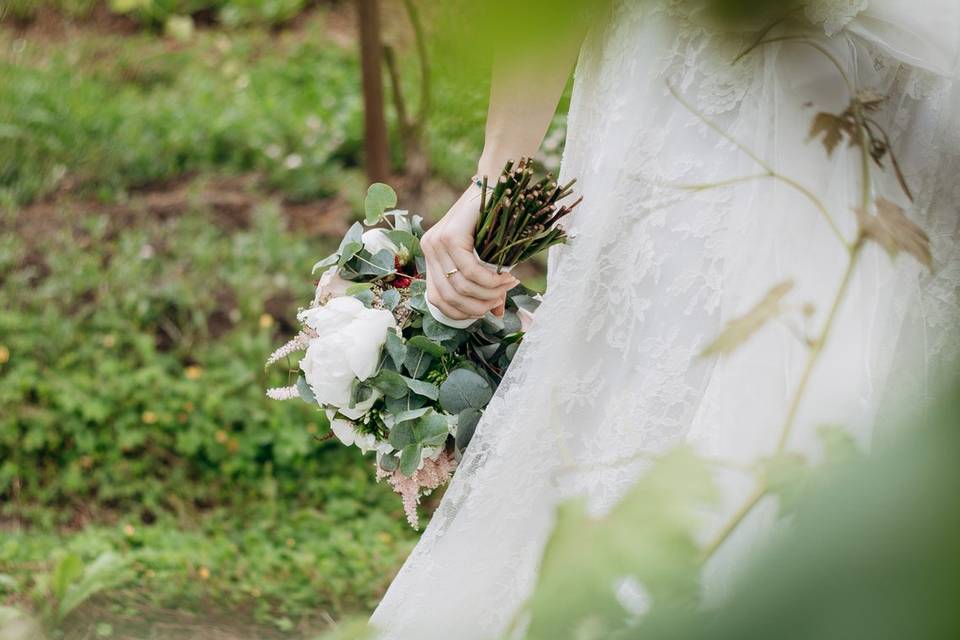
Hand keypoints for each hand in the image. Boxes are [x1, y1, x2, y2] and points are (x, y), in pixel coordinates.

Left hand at [421, 184, 518, 320]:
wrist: (499, 187)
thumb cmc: (494, 224)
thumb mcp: (486, 260)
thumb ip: (486, 287)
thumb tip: (496, 314)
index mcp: (432, 258)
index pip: (437, 301)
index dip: (463, 313)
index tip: (488, 309)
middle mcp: (428, 250)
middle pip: (449, 298)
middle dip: (480, 305)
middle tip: (502, 297)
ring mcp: (436, 242)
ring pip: (461, 286)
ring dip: (489, 293)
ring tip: (508, 285)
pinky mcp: (450, 236)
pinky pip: (470, 270)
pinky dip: (490, 280)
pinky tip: (506, 277)